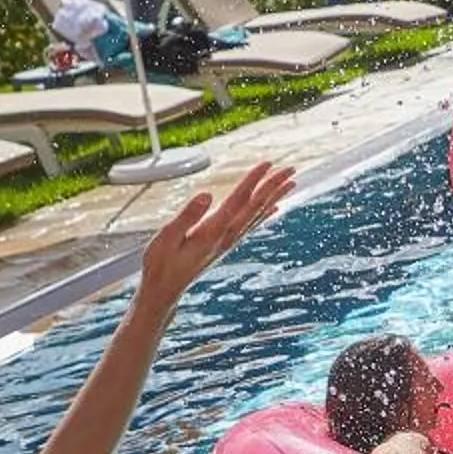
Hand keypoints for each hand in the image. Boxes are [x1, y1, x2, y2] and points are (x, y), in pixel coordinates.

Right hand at [135, 162, 292, 313]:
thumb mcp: (167, 238)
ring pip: (257, 214)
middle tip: (291, 169)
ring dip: (274, 197)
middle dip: (273, 186)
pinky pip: (251, 226)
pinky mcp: (225, 245)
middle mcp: (226, 236)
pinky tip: (274, 208)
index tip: (268, 163)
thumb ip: (187, 216)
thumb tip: (207, 195)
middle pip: (255, 206)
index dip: (253, 181)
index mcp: (213, 231)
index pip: (239, 201)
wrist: (164, 290)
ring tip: (290, 183)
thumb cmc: (161, 264)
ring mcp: (228, 242)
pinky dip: (264, 214)